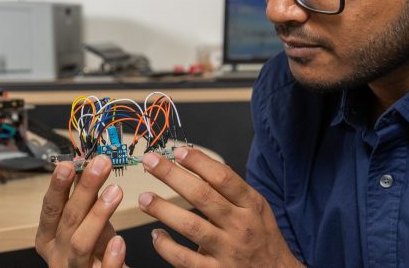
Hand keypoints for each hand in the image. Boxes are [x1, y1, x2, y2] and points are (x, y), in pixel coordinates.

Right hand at [36, 156, 127, 267]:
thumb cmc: (92, 252)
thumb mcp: (84, 225)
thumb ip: (84, 200)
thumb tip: (89, 162)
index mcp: (49, 238)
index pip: (51, 208)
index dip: (58, 187)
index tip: (68, 164)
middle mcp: (58, 255)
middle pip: (68, 220)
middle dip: (84, 190)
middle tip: (101, 165)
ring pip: (81, 243)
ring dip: (97, 215)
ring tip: (115, 191)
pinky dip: (111, 256)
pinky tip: (120, 241)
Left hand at [138, 147, 302, 267]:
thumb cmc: (263, 239)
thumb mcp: (257, 209)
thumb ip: (232, 191)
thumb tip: (200, 167)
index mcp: (251, 205)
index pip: (223, 177)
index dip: (199, 162)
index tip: (178, 151)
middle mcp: (240, 226)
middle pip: (202, 196)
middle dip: (172, 176)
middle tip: (151, 162)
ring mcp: (227, 251)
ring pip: (190, 226)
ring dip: (163, 210)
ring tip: (145, 198)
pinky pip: (183, 258)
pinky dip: (166, 246)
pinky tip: (156, 235)